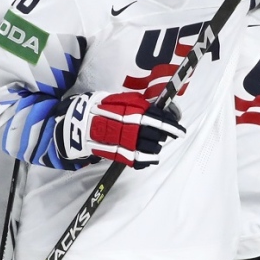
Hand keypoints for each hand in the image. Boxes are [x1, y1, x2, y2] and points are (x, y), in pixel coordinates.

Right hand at [56, 91, 185, 168]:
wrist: (80, 124)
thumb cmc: (102, 109)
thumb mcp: (121, 99)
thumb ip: (140, 105)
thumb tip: (158, 109)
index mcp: (134, 111)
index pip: (160, 120)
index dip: (172, 126)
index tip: (179, 131)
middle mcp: (133, 127)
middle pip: (157, 135)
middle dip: (162, 135)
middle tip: (161, 134)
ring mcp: (126, 142)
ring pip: (152, 149)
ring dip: (155, 147)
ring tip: (152, 144)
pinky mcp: (120, 155)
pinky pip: (140, 161)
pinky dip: (147, 160)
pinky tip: (149, 157)